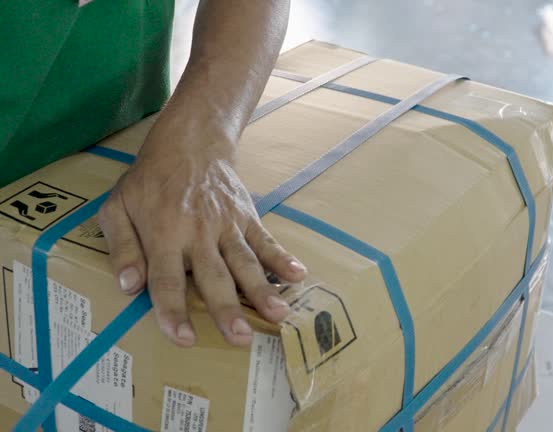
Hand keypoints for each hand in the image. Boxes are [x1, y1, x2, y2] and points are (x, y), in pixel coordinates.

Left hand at [97, 117, 305, 346]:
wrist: (189, 143)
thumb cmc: (149, 182)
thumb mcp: (117, 208)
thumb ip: (122, 247)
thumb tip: (128, 285)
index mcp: (163, 234)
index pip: (167, 279)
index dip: (173, 310)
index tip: (183, 338)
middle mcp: (198, 233)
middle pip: (214, 276)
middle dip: (227, 308)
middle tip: (240, 337)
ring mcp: (227, 225)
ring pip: (246, 262)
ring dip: (262, 289)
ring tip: (278, 314)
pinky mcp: (248, 217)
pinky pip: (267, 240)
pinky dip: (282, 258)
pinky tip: (298, 276)